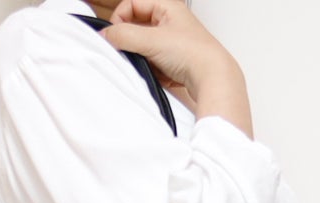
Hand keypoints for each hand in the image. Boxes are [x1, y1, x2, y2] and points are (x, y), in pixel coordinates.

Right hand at [101, 0, 252, 135]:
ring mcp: (171, 41)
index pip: (132, 3)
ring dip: (141, 56)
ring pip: (142, 46)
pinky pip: (151, 62)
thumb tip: (106, 36)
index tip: (115, 35)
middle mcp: (170, 21)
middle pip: (136, 25)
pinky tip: (158, 74)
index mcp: (167, 6)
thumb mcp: (151, 40)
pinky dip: (151, 69)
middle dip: (131, 40)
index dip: (121, 17)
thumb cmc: (194, 53)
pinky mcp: (173, 60)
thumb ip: (124, 36)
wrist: (213, 79)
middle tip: (130, 50)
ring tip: (149, 64)